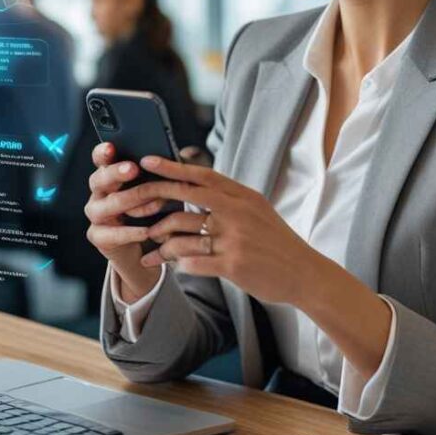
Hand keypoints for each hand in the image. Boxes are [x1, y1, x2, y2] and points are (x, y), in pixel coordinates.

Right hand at [83, 141, 164, 302]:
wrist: (142, 248)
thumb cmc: (150, 212)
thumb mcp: (156, 190)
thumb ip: (160, 174)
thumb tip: (183, 155)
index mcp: (109, 176)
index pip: (101, 160)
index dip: (103, 153)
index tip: (111, 147)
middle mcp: (99, 193)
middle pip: (99, 179)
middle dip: (116, 173)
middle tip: (133, 169)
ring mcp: (96, 215)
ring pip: (106, 206)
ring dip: (129, 202)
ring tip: (149, 200)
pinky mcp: (98, 237)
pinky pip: (112, 234)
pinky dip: (130, 233)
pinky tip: (146, 231)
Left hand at [106, 154, 321, 306]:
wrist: (305, 273)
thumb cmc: (276, 241)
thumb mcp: (257, 210)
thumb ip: (229, 198)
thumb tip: (196, 183)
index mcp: (243, 196)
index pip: (202, 175)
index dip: (171, 167)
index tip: (147, 161)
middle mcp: (238, 213)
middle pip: (185, 197)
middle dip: (153, 196)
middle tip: (130, 201)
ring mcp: (235, 239)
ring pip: (182, 234)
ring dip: (161, 242)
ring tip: (150, 248)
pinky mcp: (233, 265)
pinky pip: (192, 262)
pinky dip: (179, 264)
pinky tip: (174, 267)